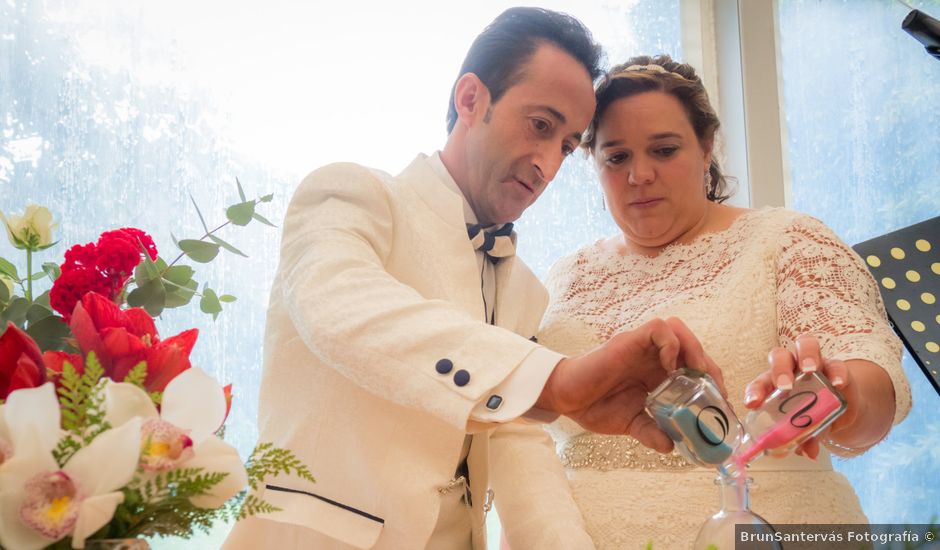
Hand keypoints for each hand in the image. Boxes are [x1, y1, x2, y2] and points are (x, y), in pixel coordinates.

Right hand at [536, 317, 724, 451]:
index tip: (718, 403)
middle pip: (692, 346)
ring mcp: (641, 347)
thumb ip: (652, 431)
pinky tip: (669, 367)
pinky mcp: (629, 341)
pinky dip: (671, 345)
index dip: (711, 380)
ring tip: (695, 374)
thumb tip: (671, 446)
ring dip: (693, 349)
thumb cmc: (594, 406)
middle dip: (708, 366)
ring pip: (678, 329)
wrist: (565, 399)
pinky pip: (658, 329)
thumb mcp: (631, 424)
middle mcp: (652, 356)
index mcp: (656, 373)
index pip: (693, 366)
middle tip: (713, 390)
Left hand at [743, 334, 859, 458]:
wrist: (842, 406)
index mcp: (775, 383)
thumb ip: (805, 436)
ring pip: (806, 346)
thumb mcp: (807, 427)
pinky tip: (837, 383)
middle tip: (785, 386)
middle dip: (779, 369)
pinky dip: (837, 372)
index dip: (755, 391)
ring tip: (810, 370)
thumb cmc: (813, 412)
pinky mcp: (837, 367)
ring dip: (806, 356)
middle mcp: (792, 368)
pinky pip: (837, 364)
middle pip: (779, 356)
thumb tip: (806, 452)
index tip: (753, 404)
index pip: (760, 382)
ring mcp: (815, 363)